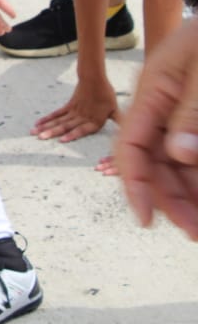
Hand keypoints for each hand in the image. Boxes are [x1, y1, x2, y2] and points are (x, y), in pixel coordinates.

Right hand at [33, 77, 119, 141]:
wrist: (94, 78)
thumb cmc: (107, 96)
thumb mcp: (116, 110)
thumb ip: (119, 121)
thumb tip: (132, 132)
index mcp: (94, 120)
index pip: (82, 129)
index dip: (72, 135)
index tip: (62, 140)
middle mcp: (82, 117)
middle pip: (65, 125)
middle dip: (52, 132)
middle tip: (41, 137)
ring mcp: (73, 111)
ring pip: (58, 120)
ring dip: (46, 126)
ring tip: (35, 132)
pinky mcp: (68, 106)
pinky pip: (56, 113)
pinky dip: (47, 118)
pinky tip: (38, 123)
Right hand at [115, 20, 197, 238]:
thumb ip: (193, 113)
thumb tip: (179, 154)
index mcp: (153, 91)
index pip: (132, 145)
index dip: (135, 183)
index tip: (146, 217)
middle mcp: (165, 106)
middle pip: (156, 161)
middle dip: (172, 198)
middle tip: (193, 231)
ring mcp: (184, 112)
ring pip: (179, 163)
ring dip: (191, 194)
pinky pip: (196, 154)